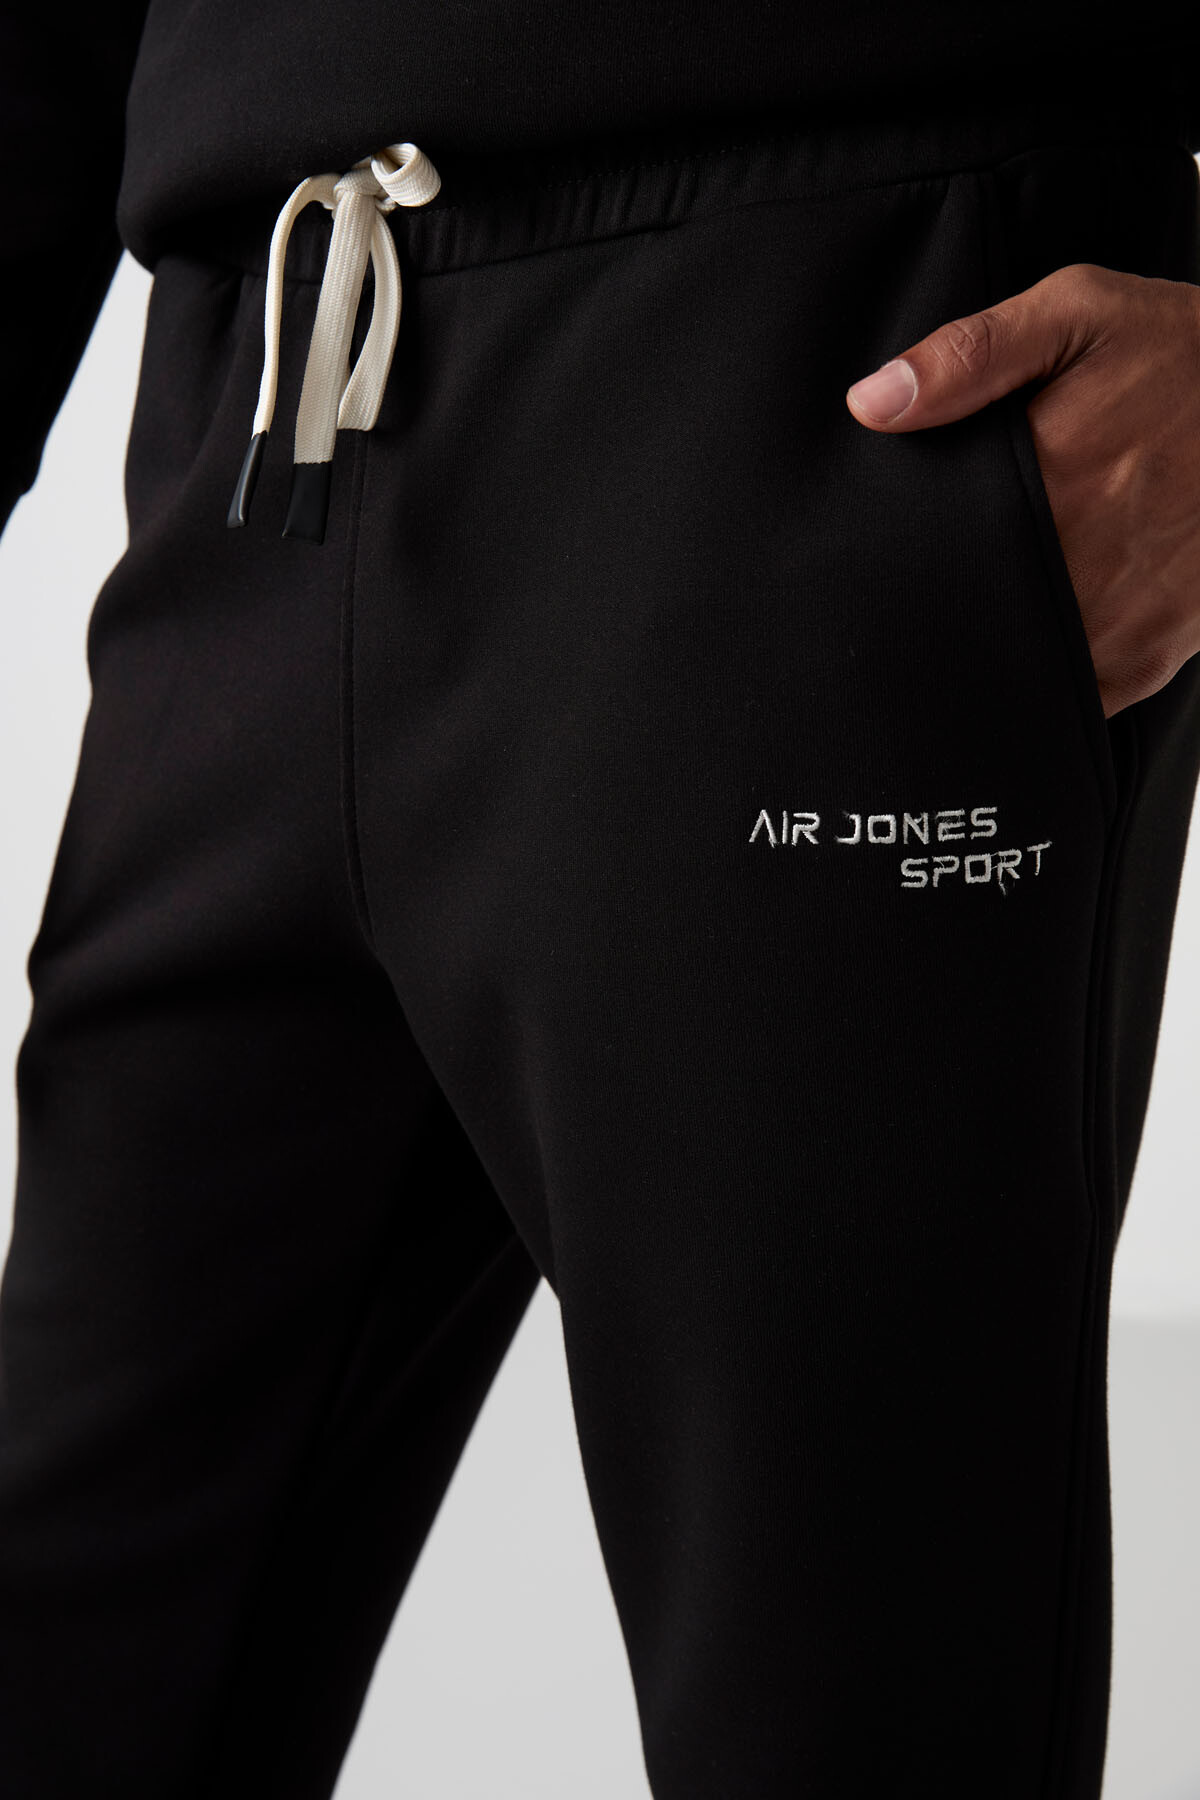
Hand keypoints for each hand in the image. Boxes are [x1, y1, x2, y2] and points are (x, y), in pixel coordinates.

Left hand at [844, 264, 1199, 718]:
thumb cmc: (1179, 352)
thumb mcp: (1080, 315)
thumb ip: (972, 354)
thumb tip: (869, 403)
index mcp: (1053, 475)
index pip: (935, 546)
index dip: (903, 553)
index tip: (882, 548)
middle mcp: (1085, 561)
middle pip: (968, 611)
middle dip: (938, 603)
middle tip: (923, 580)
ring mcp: (1119, 621)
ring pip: (1013, 663)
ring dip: (986, 644)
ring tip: (974, 606)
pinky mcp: (1147, 657)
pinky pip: (1069, 694)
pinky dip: (1039, 676)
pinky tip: (1024, 638)